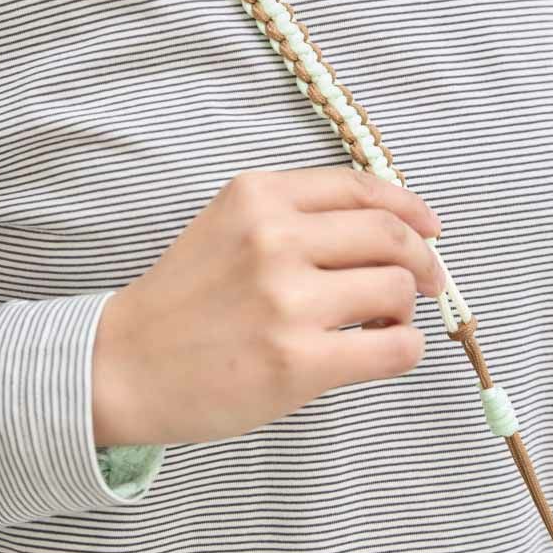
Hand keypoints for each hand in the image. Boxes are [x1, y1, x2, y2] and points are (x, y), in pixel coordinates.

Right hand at [91, 166, 443, 446]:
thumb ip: (295, 216)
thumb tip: (388, 228)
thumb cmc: (182, 300)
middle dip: (423, 259)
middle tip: (427, 281)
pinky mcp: (298, 361)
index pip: (361, 187)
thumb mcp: (227, 226)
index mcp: (258, 196)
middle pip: (390, 235)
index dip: (409, 207)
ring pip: (397, 288)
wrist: (121, 365)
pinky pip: (393, 348)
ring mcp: (287, 300)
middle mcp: (274, 238)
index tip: (430, 227)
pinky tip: (381, 349)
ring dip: (406, 307)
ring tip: (384, 322)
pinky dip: (404, 347)